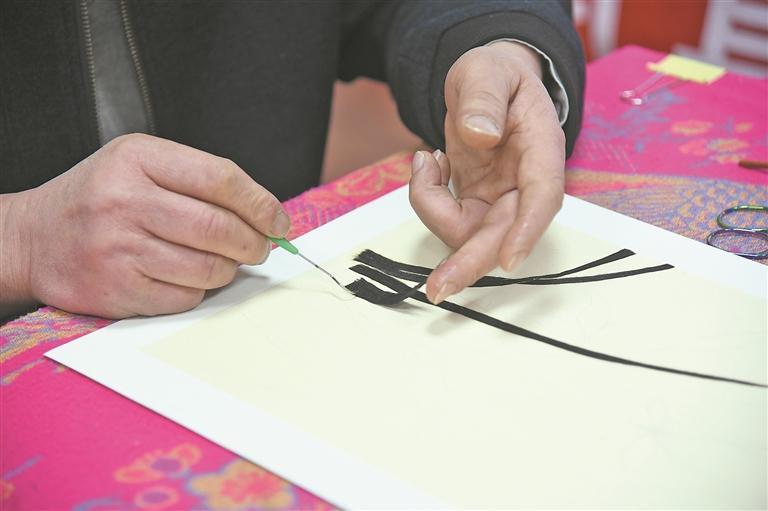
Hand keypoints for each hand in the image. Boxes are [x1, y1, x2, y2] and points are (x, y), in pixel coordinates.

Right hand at [0, 134, 288, 317]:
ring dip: (229, 270)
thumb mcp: (141, 164)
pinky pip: (184, 298)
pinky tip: (185, 277)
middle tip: (260, 247)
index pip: (222, 178)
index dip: (262, 204)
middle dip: (254, 242)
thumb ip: (199, 180)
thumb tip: (266, 216)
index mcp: (138, 159)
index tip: (278, 221)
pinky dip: (197, 291)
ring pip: (208, 269)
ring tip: (222, 262)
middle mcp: (125, 201)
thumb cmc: (102, 198)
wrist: (34, 238)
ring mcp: (118, 248)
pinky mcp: (115, 290)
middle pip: (220, 228)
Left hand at [409, 41, 565, 302]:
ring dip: (431, 206)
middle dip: (469, 262)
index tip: (507, 260)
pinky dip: (427, 198)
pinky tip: (430, 164)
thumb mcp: (487, 70)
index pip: (541, 197)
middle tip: (437, 289)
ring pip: (468, 233)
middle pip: (503, 234)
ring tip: (426, 159)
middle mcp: (523, 184)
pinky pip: (447, 219)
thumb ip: (485, 98)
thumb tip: (480, 135)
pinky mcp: (476, 205)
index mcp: (540, 151)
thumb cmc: (496, 76)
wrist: (488, 85)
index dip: (527, 231)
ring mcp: (499, 199)